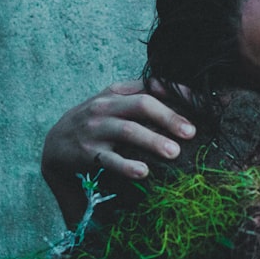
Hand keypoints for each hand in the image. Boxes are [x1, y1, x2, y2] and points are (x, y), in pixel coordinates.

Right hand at [41, 80, 195, 220]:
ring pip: (128, 131)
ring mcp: (95, 129)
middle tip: (191, 132)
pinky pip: (109, 160)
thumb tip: (193, 102)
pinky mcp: (87, 153)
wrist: (56, 144)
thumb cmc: (98, 123)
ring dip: (153, 141)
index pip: (152, 86)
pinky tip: (144, 172)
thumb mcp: (117, 105)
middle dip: (169, 117)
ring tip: (174, 152)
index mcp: (117, 92)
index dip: (179, 93)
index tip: (203, 105)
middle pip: (142, 105)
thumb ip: (148, 100)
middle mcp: (106, 106)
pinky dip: (127, 166)